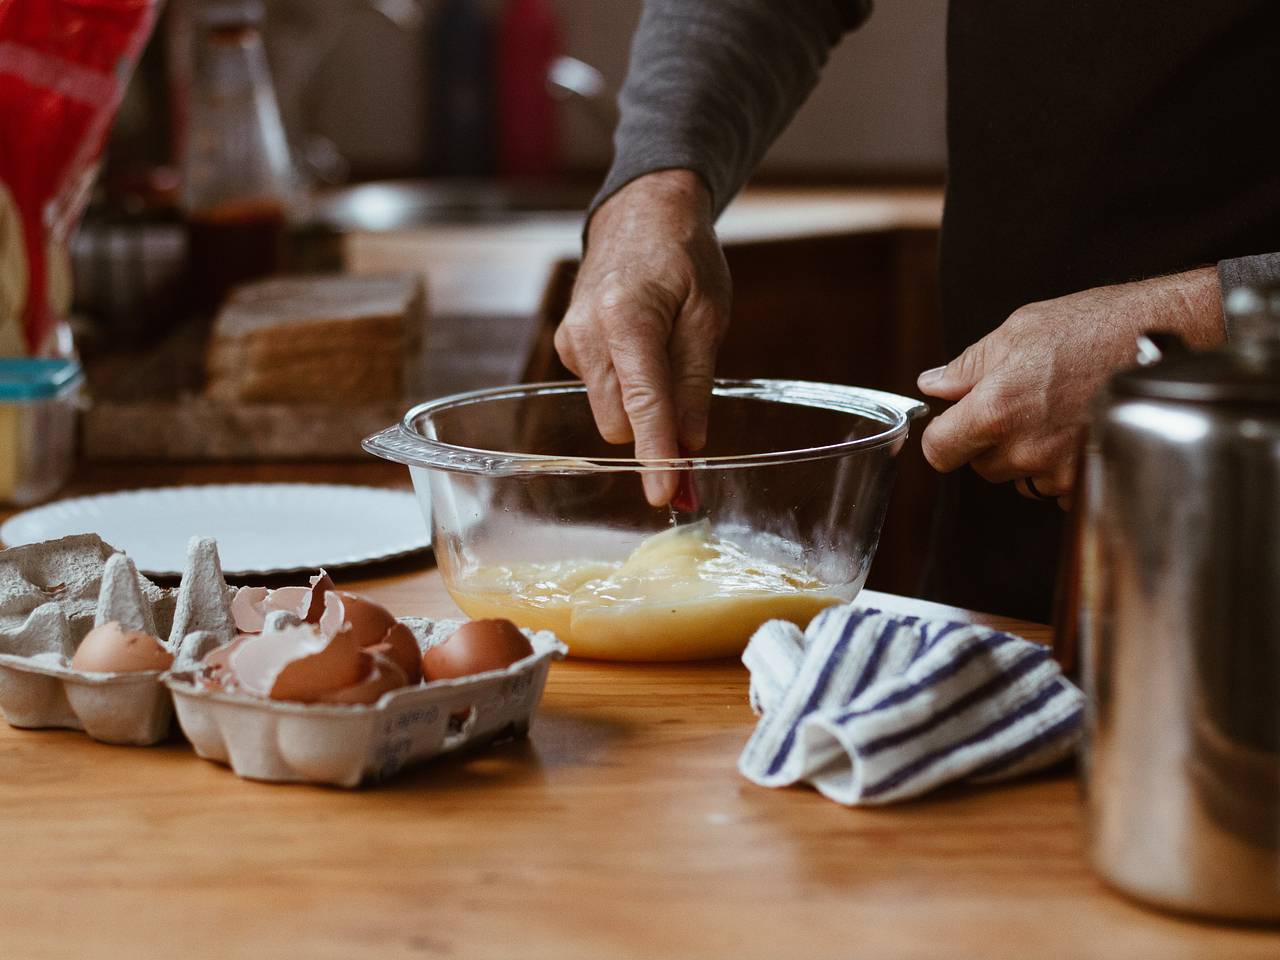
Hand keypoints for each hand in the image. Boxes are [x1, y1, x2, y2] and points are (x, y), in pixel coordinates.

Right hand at [555, 169, 731, 504]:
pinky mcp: (567, 347)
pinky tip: (642, 350)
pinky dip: (627, 388)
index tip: (665, 495)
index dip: (657, 456)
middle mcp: (587, 334)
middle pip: (620, 422)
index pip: (643, 405)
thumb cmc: (683, 257)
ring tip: (668, 359)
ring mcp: (571, 342)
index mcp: (627, 320)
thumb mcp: (708, 316)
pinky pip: (601, 391)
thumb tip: (691, 447)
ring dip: (642, 408)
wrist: (641, 211)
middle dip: (655, 432)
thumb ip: (696, 384)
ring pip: (609, 412)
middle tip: (693, 426)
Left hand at [916, 267, 1225, 505]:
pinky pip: (1055, 487)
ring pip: (1019, 477)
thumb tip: (933, 385)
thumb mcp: (1019, 330)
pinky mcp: (1089, 480)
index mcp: (996, 409)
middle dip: (990, 441)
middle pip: (980, 466)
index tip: (951, 425)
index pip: (939, 451)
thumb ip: (967, 366)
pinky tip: (1078, 429)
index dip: (942, 437)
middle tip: (1020, 405)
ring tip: (1056, 413)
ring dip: (1027, 455)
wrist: (1165, 339)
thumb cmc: (1094, 326)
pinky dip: (1060, 466)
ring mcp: (1059, 470)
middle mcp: (1025, 448)